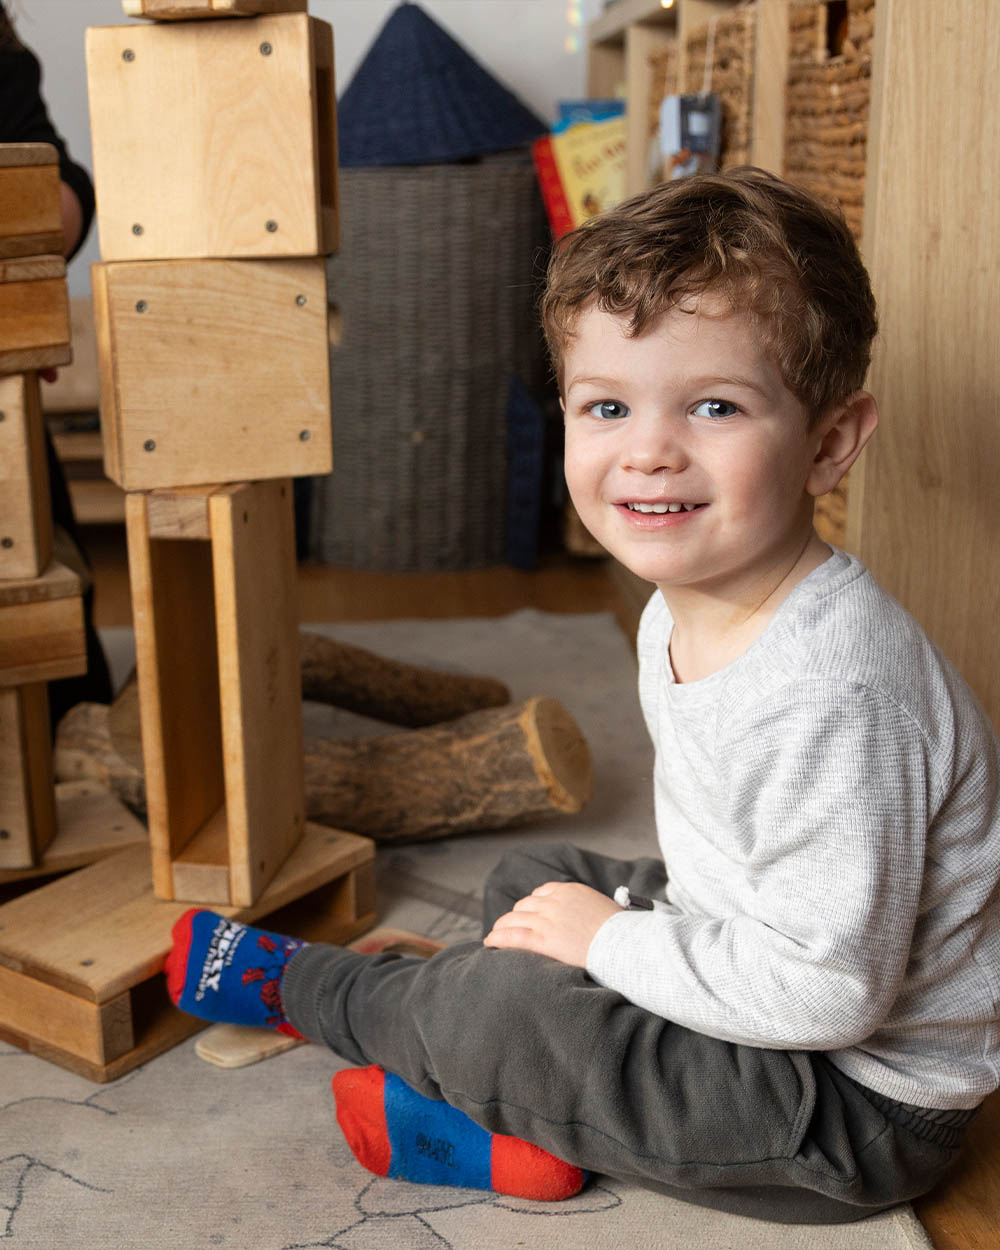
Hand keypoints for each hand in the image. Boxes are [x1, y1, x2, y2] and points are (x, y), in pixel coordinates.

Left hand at [483, 881, 619, 967]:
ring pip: (514, 919)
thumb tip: (590, 916)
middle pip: (525, 905)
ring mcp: (547, 920)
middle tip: (510, 927)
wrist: (624, 946)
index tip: (529, 914)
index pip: (542, 893)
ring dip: (503, 927)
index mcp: (570, 891)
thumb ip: (589, 908)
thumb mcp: (604, 909)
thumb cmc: (621, 934)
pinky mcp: (543, 939)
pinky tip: (490, 942)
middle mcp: (555, 901)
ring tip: (496, 935)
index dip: (533, 906)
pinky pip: (512, 936)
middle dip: (517, 916)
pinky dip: (498, 938)